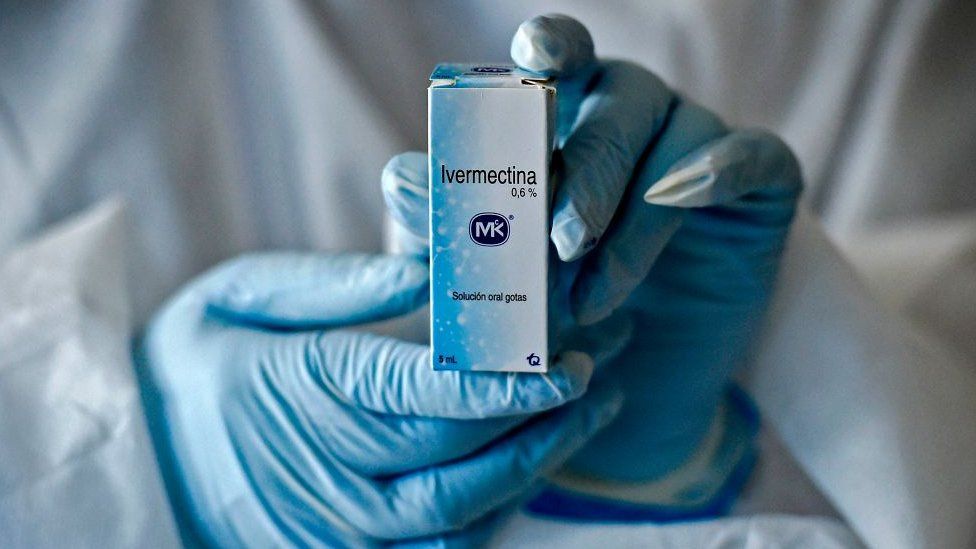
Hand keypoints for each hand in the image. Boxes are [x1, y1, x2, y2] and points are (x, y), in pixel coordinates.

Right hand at [135, 252, 621, 545]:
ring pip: (459, 514)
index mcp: (300, 392)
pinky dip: (495, 509)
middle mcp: (323, 473)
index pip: (419, 394)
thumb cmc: (193, 360)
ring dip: (534, 464)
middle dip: (539, 415)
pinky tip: (531, 462)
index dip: (500, 382)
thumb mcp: (242, 294)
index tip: (566, 360)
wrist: (136, 457)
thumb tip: (429, 270)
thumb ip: (338, 286)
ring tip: (588, 410)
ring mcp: (336, 529)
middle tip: (598, 368)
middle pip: (456, 455)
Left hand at [383, 14, 800, 516]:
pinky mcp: (760, 183)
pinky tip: (684, 194)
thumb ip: (452, 227)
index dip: (548, 48)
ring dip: (632, 218)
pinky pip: (755, 156)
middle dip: (585, 172)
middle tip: (559, 242)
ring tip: (593, 298)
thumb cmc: (554, 314)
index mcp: (566, 120)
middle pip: (615, 105)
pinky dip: (720, 169)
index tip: (532, 60)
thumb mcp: (493, 280)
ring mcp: (697, 144)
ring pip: (674, 141)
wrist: (639, 382)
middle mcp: (631, 117)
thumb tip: (402, 177)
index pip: (558, 62)